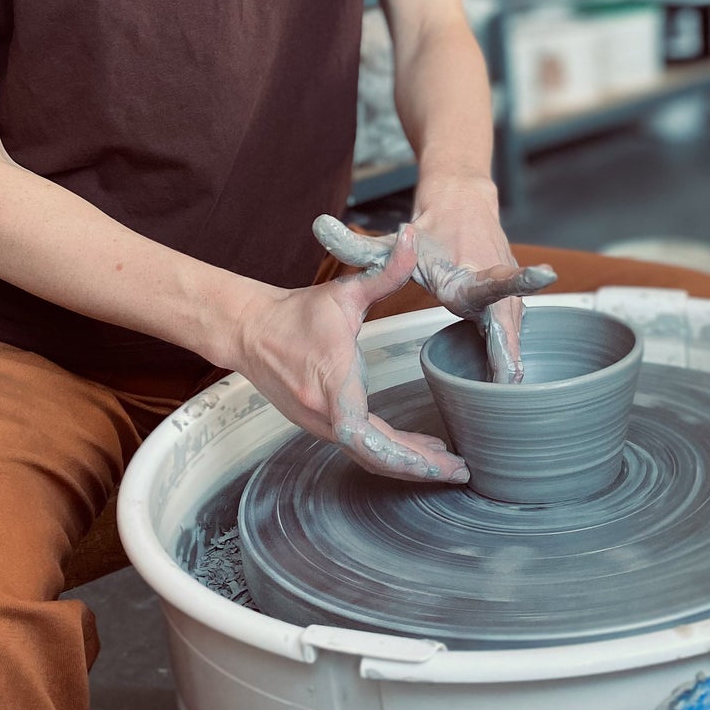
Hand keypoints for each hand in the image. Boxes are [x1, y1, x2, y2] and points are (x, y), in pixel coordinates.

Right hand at [231, 225, 466, 482]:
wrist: (249, 331)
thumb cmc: (296, 313)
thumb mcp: (345, 292)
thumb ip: (386, 271)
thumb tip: (412, 238)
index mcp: (331, 383)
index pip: (361, 433)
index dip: (397, 453)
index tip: (433, 460)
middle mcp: (324, 413)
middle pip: (374, 455)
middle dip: (418, 467)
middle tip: (459, 471)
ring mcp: (320, 424)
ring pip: (368, 457)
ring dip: (407, 464)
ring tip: (447, 466)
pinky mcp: (320, 425)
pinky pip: (360, 448)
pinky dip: (390, 455)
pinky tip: (417, 453)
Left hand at [314, 188, 555, 382]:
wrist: (467, 203)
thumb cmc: (432, 228)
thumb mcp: (395, 241)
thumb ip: (358, 245)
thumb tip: (319, 225)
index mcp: (468, 277)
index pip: (496, 291)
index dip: (513, 303)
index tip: (523, 332)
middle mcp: (497, 289)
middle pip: (508, 337)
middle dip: (503, 370)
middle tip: (493, 406)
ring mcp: (510, 300)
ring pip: (512, 343)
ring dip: (503, 372)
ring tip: (493, 410)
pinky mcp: (512, 308)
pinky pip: (508, 342)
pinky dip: (501, 363)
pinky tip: (490, 390)